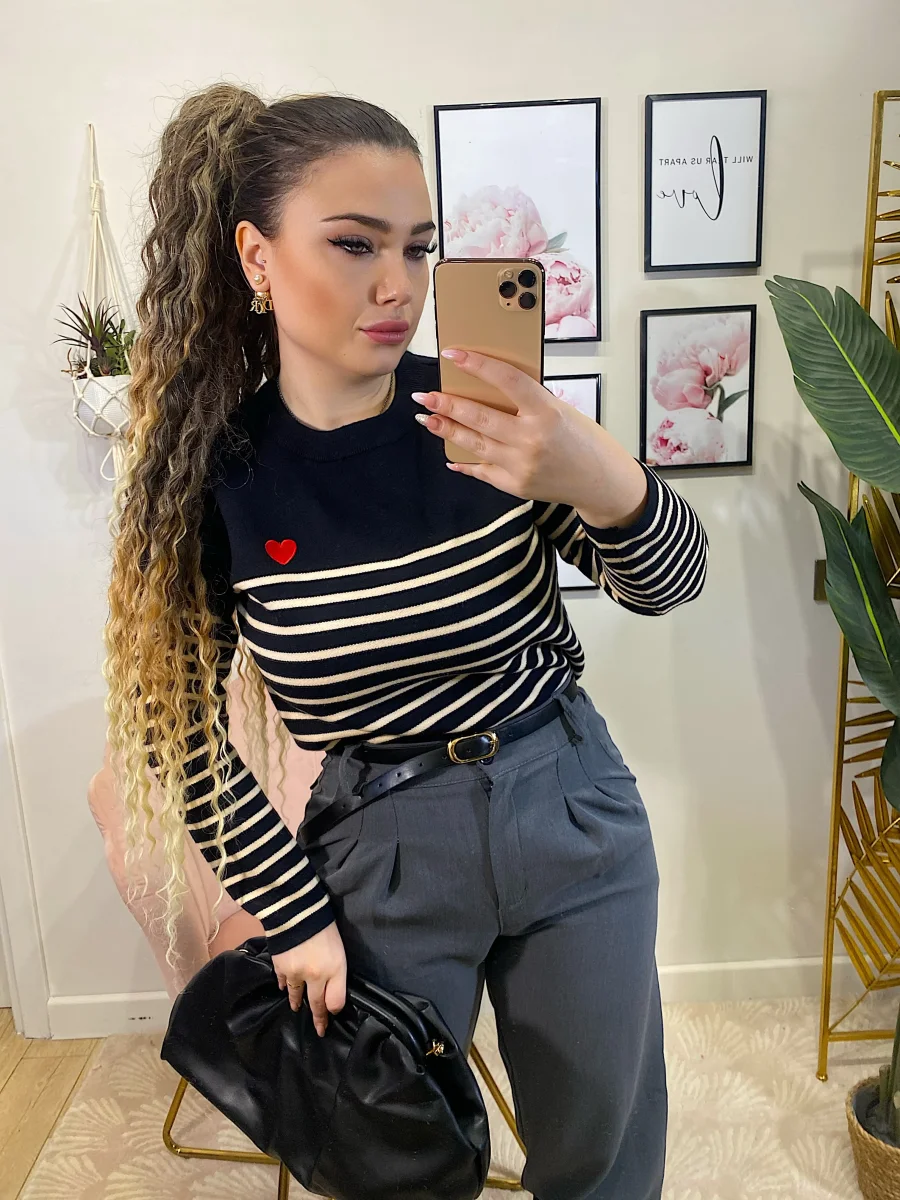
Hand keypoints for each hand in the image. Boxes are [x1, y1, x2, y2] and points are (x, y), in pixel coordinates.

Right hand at [272, 921, 345, 1036]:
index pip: (334, 1001)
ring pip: (296, 994)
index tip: (330, 1019)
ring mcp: (295, 973)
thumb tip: (331, 996)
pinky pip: (282, 981)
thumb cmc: (325, 927)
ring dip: (297, 1002)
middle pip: (316, 1003)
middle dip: (317, 1018)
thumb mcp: (340, 951)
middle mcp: (315, 977)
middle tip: (318, 1030)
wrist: (298, 911)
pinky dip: (284, 985)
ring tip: (296, 1008)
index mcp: (335, 970)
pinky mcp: (280, 966)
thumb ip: (337, 974)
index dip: (332, 1012)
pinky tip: (284, 988)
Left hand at [414, 348, 646, 524]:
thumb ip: (528, 402)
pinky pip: (481, 470)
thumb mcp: (561, 410)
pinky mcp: (514, 486)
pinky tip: (449, 453)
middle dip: (447, 404)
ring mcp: (520, 465)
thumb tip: (486, 388)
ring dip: (447, 430)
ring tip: (428, 419)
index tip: (453, 355)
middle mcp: (531, 439)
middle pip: (479, 416)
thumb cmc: (583, 439)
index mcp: (547, 412)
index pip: (505, 380)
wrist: (599, 482)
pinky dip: (464, 461)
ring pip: (474, 443)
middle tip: (425, 396)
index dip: (477, 365)